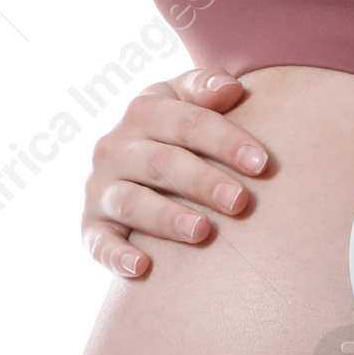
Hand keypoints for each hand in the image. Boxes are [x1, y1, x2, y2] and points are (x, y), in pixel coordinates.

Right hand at [80, 66, 270, 277]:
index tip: (261, 163)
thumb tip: (229, 88)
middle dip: (202, 181)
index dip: (225, 140)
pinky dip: (115, 255)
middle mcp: (114, 147)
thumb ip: (206, 87)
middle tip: (240, 201)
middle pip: (161, 162)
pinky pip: (98, 242)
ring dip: (165, 217)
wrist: (137, 160)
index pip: (186, 121)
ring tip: (202, 231)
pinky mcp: (91, 225)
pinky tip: (142, 267)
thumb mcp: (188, 100)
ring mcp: (100, 187)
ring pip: (131, 201)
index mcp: (144, 111)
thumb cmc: (181, 130)